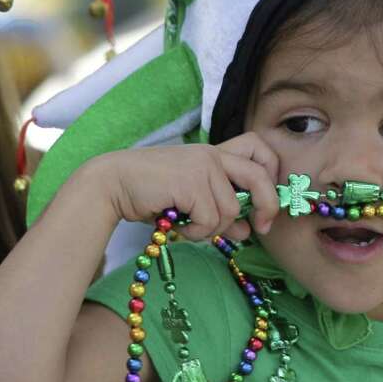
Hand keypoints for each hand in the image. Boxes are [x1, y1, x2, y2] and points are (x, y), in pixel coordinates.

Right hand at [85, 132, 280, 240]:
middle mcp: (212, 155)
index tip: (266, 202)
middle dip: (268, 204)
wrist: (110, 185)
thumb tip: (247, 230)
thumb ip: (221, 211)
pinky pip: (210, 220)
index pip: (259, 149)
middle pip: (260, 175)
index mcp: (215, 153)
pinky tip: (178, 227)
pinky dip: (197, 232)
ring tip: (189, 226)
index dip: (272, 173)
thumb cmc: (149, 193)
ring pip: (231, 209)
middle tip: (261, 228)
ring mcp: (202, 166)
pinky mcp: (191, 182)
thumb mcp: (191, 200)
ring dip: (213, 228)